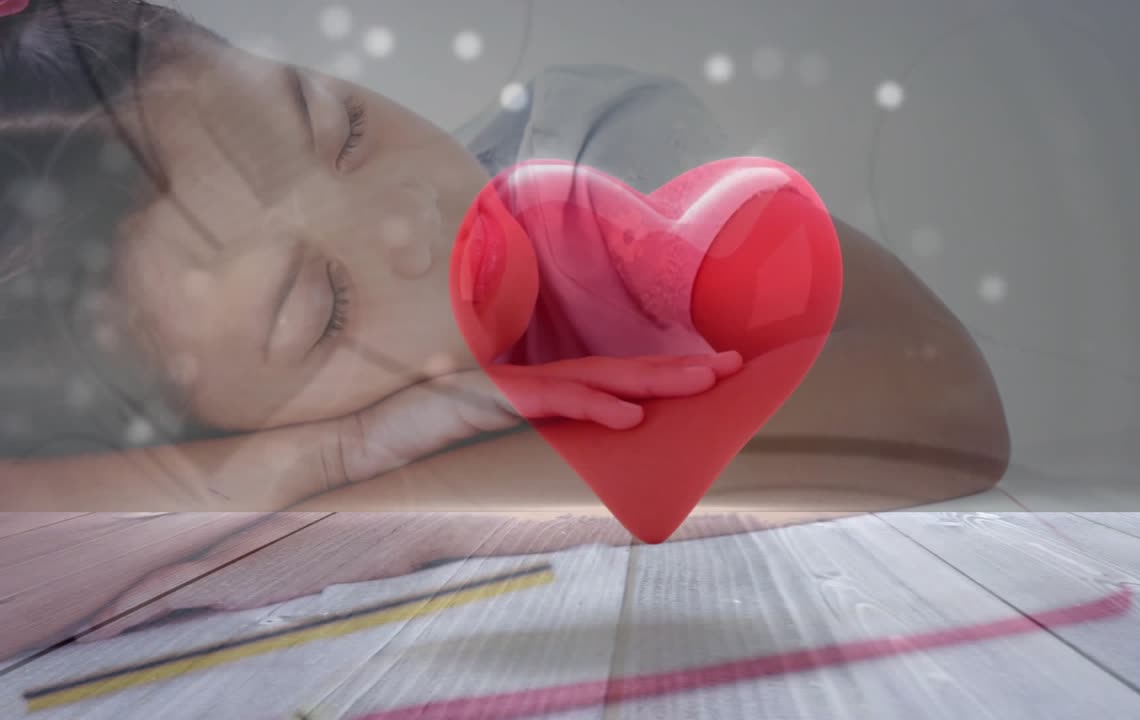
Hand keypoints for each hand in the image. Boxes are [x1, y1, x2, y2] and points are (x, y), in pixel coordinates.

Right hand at [333, 351, 742, 484]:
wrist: (358, 438)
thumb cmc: (422, 435)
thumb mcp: (493, 432)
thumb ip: (539, 425)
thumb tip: (598, 438)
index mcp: (535, 382)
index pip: (610, 373)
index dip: (662, 370)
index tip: (714, 371)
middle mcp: (527, 374)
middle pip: (615, 368)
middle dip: (677, 368)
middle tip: (734, 367)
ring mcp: (506, 382)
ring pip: (592, 377)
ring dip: (650, 381)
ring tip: (702, 384)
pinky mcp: (483, 396)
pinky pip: (547, 401)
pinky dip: (591, 407)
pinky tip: (628, 418)